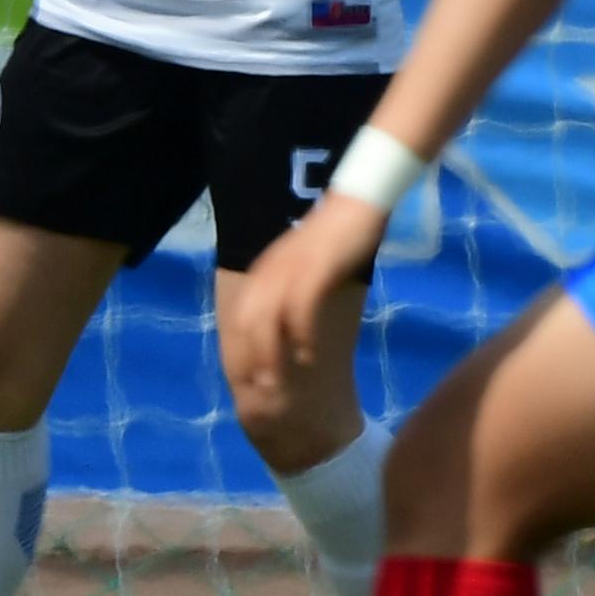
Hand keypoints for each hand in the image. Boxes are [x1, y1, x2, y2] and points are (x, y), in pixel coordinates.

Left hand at [219, 198, 384, 406]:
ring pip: (267, 320)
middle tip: (256, 392)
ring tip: (276, 384)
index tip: (242, 381)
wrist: (356, 203)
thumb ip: (289, 291)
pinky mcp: (314, 269)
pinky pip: (301, 309)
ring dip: (269, 356)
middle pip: (245, 323)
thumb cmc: (334, 236)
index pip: (238, 318)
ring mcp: (289, 269)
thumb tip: (285, 324)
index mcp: (262, 271)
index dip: (238, 351)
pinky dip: (301, 337)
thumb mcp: (303, 266)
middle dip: (247, 360)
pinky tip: (308, 358)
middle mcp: (268, 271)